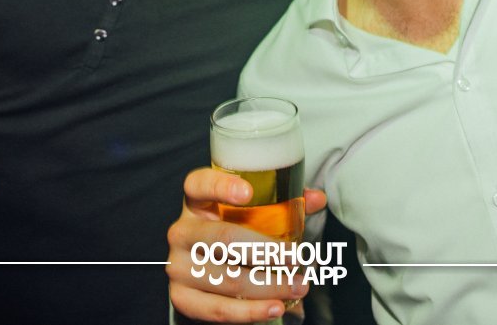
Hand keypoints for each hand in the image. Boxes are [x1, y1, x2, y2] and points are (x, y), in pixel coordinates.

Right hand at [167, 167, 327, 322]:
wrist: (203, 266)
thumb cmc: (232, 230)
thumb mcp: (250, 212)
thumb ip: (283, 202)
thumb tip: (318, 198)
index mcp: (196, 201)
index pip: (200, 184)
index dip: (222, 186)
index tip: (249, 192)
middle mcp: (182, 231)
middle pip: (223, 238)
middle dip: (266, 251)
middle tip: (297, 258)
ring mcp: (178, 266)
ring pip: (227, 278)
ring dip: (268, 286)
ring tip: (298, 286)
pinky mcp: (181, 297)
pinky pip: (218, 309)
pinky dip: (250, 312)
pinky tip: (275, 307)